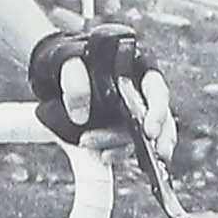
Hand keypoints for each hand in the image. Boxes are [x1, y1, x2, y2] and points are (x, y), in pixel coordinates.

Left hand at [26, 23, 163, 153]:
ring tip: (94, 146)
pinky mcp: (120, 132)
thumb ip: (74, 79)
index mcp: (137, 68)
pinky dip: (116, 153)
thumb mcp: (68, 62)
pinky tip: (103, 155)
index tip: (149, 131)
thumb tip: (79, 112)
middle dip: (158, 139)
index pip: (156, 89)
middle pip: (159, 118)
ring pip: (139, 136)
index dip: (157, 110)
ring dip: (121, 146)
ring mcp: (131, 115)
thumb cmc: (70, 63)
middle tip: (153, 153)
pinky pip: (124, 147)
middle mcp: (140, 93)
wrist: (58, 77)